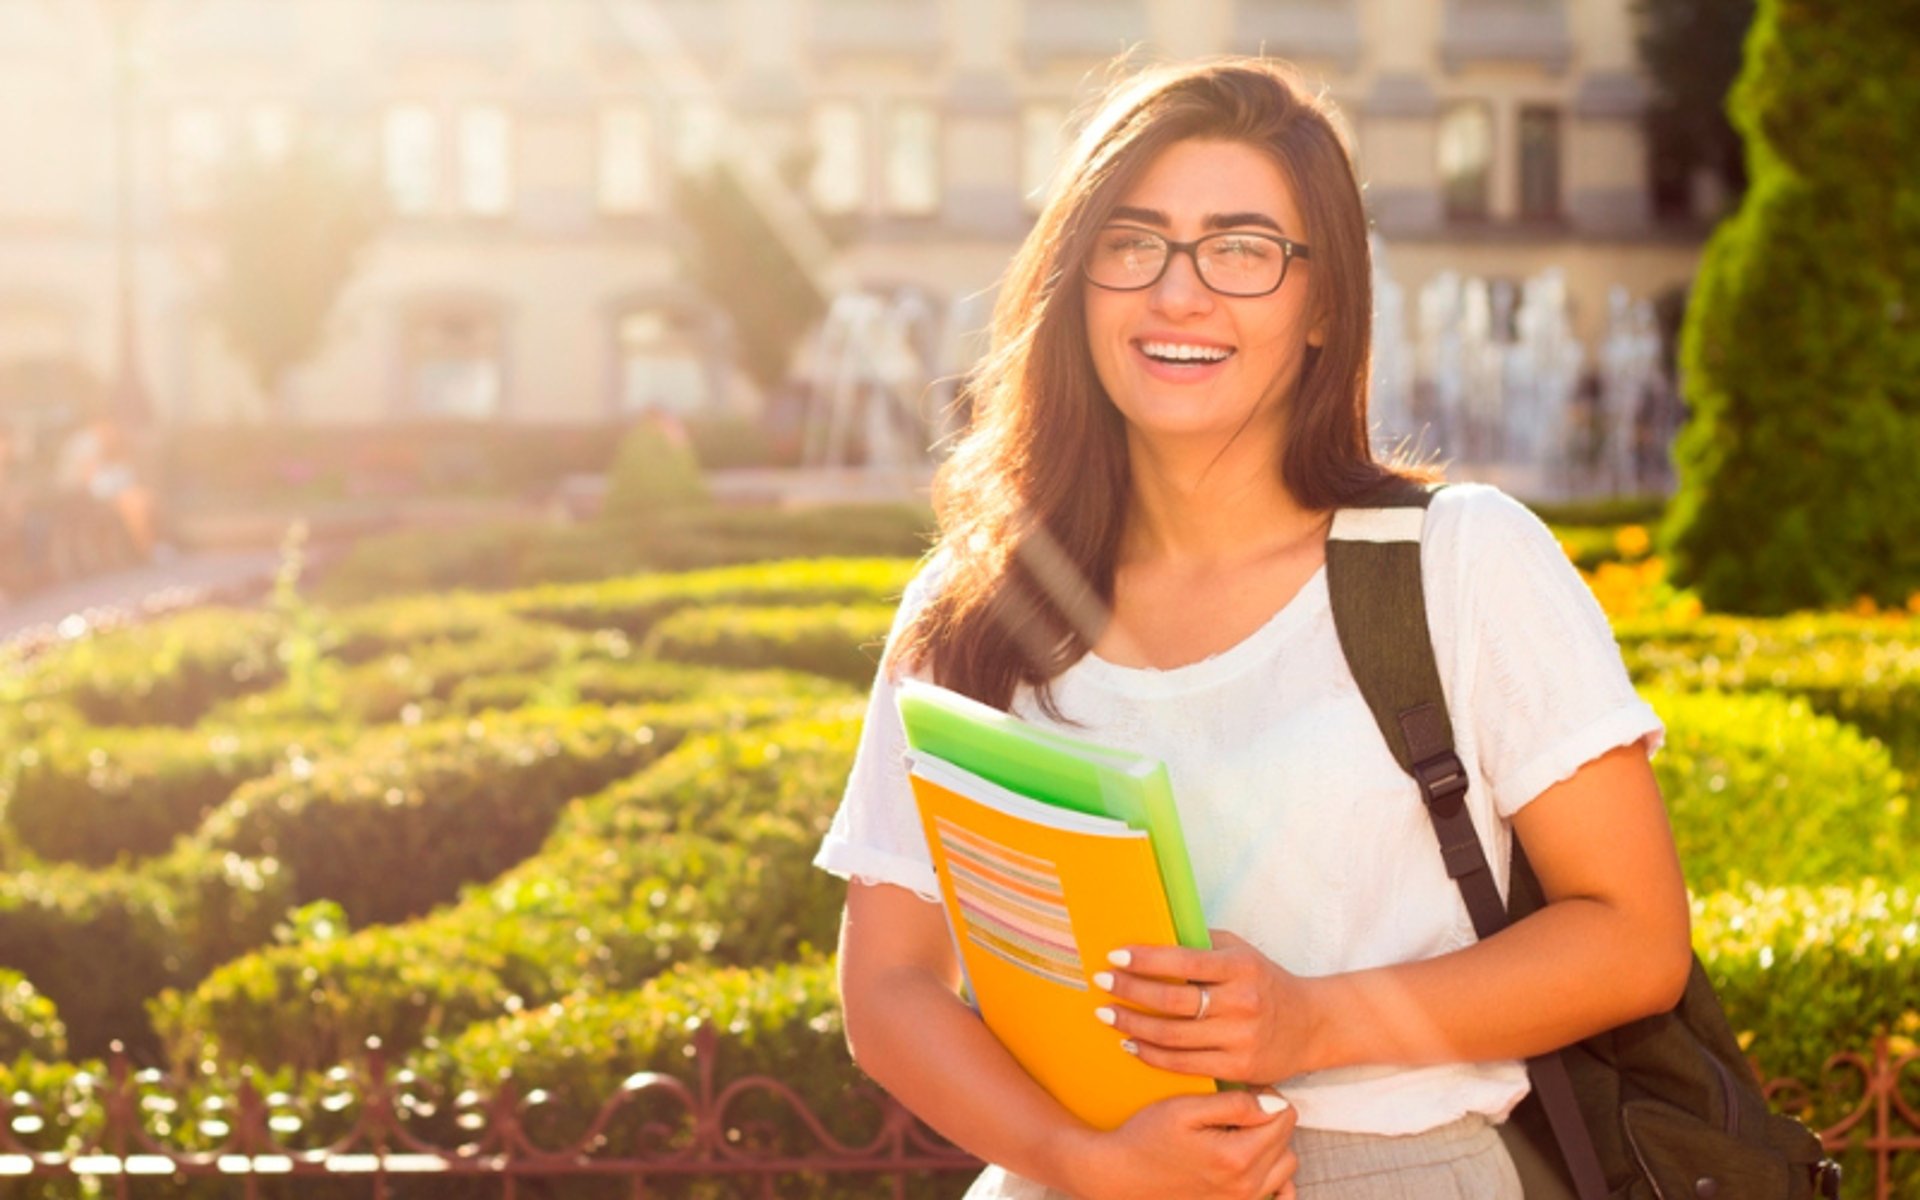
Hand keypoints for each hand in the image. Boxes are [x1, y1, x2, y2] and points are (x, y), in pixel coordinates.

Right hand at [1066, 1087, 1298, 1199]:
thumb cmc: (1147, 1136)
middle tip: (1240, 1107)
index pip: (1282, 1116)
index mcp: (1236, 1156)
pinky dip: (1273, 1175)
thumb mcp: (1185, 1108)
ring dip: (1272, 1143)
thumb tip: (1274, 1105)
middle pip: (1286, 1139)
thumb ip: (1234, 1105)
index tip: (1243, 1091)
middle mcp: (1245, 1185)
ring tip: (1241, 1131)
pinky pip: (1276, 1192)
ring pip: (1286, 1164)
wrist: (1120, 1175)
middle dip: (1270, 1117)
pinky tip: (1253, 1161)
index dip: (1266, 1095)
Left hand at [1095, 929, 1318, 1083]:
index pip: (1185, 962)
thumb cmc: (1264, 981)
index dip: (1146, 960)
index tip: (1114, 955)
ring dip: (1132, 1025)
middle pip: (1173, 1001)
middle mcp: (1241, 1003)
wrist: (1311, 1025)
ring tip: (1106, 1014)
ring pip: (1173, 1036)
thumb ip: (1201, 944)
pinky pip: (1184, 1065)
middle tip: (1101, 982)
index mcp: (1240, 968)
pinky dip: (1151, 1054)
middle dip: (1130, 990)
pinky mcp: (1238, 1068)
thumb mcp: (1240, 952)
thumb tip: (1151, 931)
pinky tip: (1130, 1043)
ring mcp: (1240, 1039)